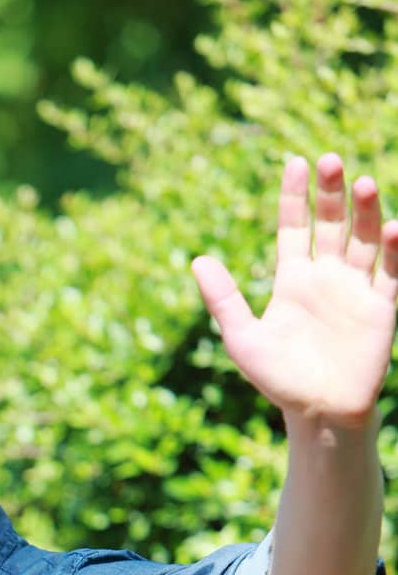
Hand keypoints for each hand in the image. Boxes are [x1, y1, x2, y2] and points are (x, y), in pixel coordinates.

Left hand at [191, 152, 397, 428]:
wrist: (318, 414)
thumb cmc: (278, 380)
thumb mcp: (242, 339)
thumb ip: (223, 300)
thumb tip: (197, 260)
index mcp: (293, 279)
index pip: (294, 226)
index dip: (295, 196)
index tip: (295, 163)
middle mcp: (326, 277)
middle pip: (332, 224)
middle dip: (331, 193)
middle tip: (330, 161)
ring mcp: (355, 290)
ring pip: (364, 239)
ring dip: (367, 211)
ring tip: (363, 183)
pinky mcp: (381, 308)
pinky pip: (392, 273)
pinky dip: (395, 250)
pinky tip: (393, 227)